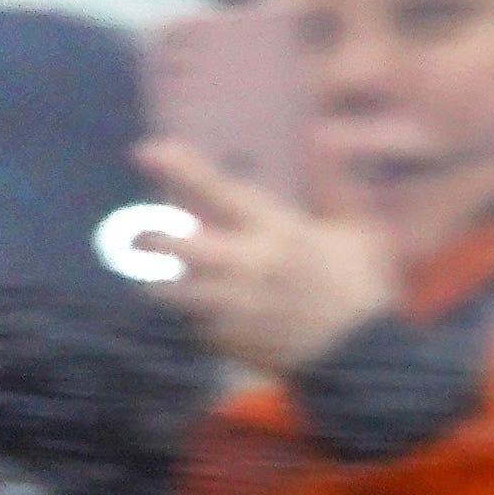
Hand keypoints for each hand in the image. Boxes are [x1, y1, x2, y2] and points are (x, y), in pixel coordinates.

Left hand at [128, 139, 399, 376]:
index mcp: (279, 232)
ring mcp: (233, 307)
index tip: (147, 150)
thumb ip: (332, 187)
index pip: (220, 193)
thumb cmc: (359, 285)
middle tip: (134, 230)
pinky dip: (185, 312)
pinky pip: (189, 322)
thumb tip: (324, 139)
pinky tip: (194, 307)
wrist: (358, 355)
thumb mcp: (355, 230)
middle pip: (179, 246)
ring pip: (172, 289)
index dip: (182, 170)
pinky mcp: (225, 340)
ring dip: (157, 277)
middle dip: (147, 234)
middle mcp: (250, 268)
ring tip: (152, 271)